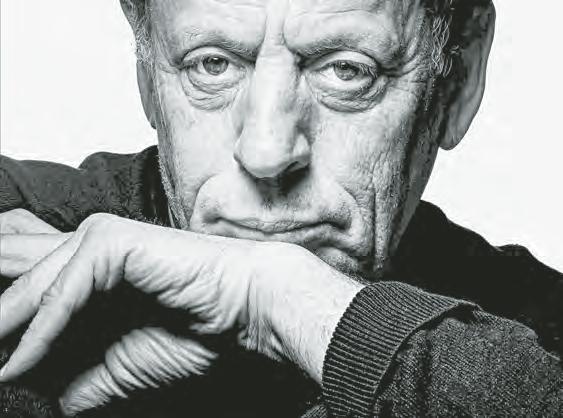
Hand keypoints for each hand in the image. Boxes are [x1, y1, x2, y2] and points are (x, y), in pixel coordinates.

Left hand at [0, 213, 362, 414]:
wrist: (245, 310)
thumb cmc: (193, 333)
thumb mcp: (117, 367)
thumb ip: (75, 378)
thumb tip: (38, 393)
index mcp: (89, 274)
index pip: (26, 294)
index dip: (5, 327)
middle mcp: (86, 249)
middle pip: (18, 279)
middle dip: (0, 319)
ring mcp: (95, 239)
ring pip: (31, 290)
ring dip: (4, 331)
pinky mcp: (108, 242)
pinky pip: (61, 294)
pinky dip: (38, 333)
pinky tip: (17, 366)